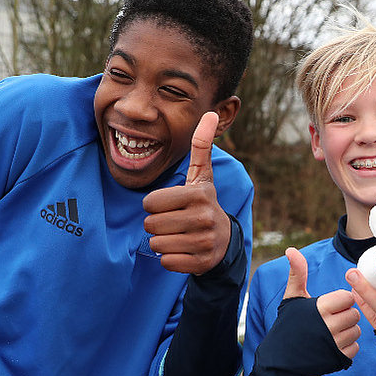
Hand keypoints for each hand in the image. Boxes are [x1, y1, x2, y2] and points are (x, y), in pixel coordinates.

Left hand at [143, 112, 231, 274]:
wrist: (224, 241)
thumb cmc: (202, 204)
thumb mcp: (201, 176)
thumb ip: (201, 146)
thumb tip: (209, 112)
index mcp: (199, 194)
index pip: (151, 202)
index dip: (155, 205)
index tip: (170, 205)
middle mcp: (204, 217)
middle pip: (151, 225)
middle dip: (156, 225)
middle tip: (172, 222)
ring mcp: (204, 242)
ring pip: (157, 244)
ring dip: (161, 242)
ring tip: (178, 235)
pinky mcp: (201, 262)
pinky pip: (166, 262)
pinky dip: (170, 258)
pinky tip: (183, 250)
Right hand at [284, 247, 360, 358]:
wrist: (280, 360)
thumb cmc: (288, 325)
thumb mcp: (292, 298)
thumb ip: (297, 273)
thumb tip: (291, 249)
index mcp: (320, 307)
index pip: (348, 297)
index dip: (340, 301)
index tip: (330, 306)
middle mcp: (329, 325)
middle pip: (354, 314)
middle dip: (345, 315)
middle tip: (331, 319)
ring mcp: (334, 343)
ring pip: (357, 331)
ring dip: (348, 331)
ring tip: (332, 331)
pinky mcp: (338, 359)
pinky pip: (355, 348)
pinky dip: (347, 346)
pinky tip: (334, 344)